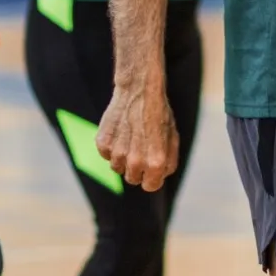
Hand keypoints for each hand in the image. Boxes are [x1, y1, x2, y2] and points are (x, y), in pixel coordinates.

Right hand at [96, 77, 177, 191]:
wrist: (139, 89)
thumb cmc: (158, 113)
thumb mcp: (172, 136)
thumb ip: (168, 161)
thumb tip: (160, 176)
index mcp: (155, 162)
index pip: (150, 187)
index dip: (152, 177)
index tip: (151, 168)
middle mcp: (135, 161)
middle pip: (132, 179)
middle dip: (137, 168)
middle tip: (141, 147)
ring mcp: (117, 153)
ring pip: (117, 168)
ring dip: (123, 157)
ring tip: (131, 136)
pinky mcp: (103, 143)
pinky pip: (106, 155)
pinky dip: (112, 146)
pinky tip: (120, 130)